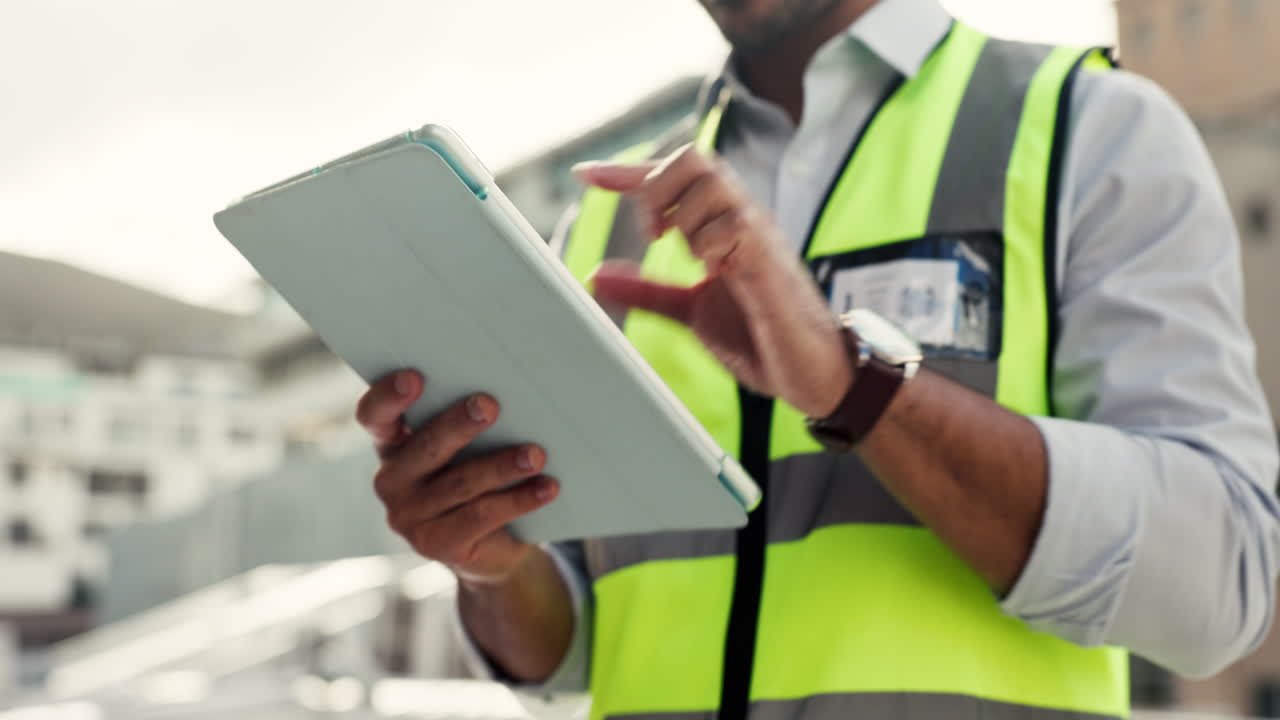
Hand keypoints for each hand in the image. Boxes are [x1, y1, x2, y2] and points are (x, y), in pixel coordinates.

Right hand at [356, 370, 558, 585]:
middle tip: (490, 405)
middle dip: (460, 425)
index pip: (375, 415)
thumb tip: (512, 390)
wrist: (492, 544)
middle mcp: (392, 480)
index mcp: (392, 444)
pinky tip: (546, 487)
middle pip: (426, 447)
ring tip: (535, 454)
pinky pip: (481, 516)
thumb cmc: (478, 473)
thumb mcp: (468, 446)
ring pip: (461, 483)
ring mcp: (409, 517)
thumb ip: (471, 420)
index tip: (415, 377)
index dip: (389, 397)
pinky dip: (518, 500)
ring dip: (503, 466)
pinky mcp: (435, 545)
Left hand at [574, 145, 852, 417]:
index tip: (584, 175)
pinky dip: (708, 245)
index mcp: (722, 226)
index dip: (625, 173)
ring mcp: (759, 234)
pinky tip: (718, 272)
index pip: (672, 178)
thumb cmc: (762, 337)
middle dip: (655, 188)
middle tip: (652, 236)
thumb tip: (599, 276)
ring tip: (694, 261)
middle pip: (693, 158)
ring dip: (684, 218)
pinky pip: (733, 224)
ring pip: (710, 181)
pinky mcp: (769, 260)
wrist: (812, 372)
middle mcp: (742, 218)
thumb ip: (647, 291)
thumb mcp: (690, 311)